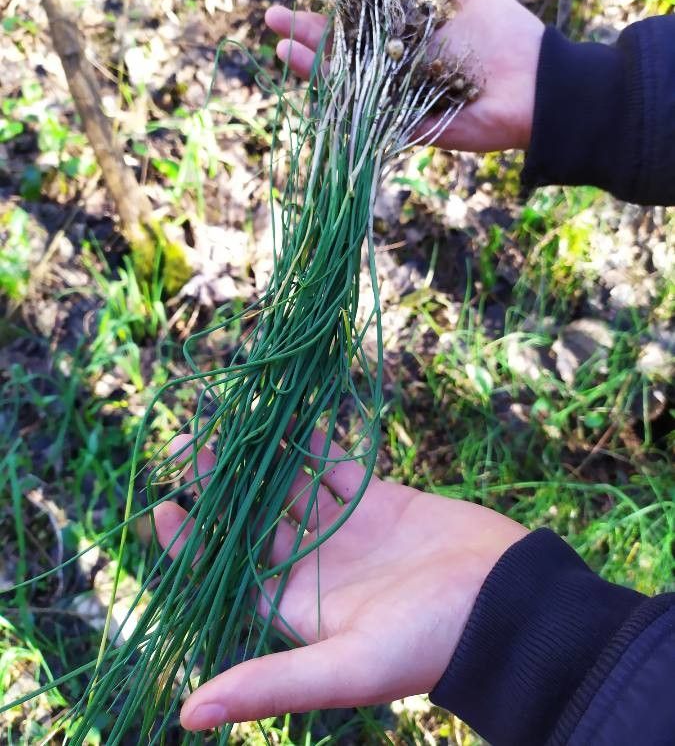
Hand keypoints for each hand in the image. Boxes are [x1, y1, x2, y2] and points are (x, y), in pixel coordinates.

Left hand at [155, 432, 525, 729]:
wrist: (506, 604)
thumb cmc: (427, 643)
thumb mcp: (345, 670)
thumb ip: (269, 685)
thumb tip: (187, 715)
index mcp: (296, 607)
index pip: (227, 573)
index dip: (193, 545)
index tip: (166, 508)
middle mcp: (313, 567)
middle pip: (250, 523)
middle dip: (217, 489)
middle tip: (184, 451)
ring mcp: (345, 529)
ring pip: (287, 486)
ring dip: (256, 459)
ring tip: (222, 426)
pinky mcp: (377, 498)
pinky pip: (334, 464)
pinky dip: (309, 442)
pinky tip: (283, 415)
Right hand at [265, 0, 544, 152]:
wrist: (540, 86)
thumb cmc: (513, 40)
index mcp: (409, 44)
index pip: (357, 31)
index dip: (325, 20)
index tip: (289, 8)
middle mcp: (400, 74)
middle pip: (345, 59)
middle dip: (309, 43)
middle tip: (272, 26)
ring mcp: (404, 103)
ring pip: (352, 90)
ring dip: (317, 72)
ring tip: (283, 53)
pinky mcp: (415, 128)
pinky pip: (376, 123)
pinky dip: (350, 113)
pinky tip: (319, 97)